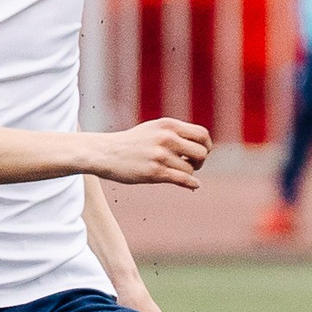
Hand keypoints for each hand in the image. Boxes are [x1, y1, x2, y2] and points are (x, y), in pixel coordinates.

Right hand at [89, 118, 210, 188]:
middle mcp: (166, 138)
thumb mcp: (154, 129)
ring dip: (187, 174)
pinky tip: (193, 186)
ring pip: (190, 169)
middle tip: (190, 165)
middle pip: (201, 152)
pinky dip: (191, 184)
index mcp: (168, 125)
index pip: (202, 135)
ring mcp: (160, 155)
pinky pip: (182, 179)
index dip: (206, 147)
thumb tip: (203, 147)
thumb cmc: (131, 143)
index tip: (199, 154)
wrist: (105, 153)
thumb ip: (176, 134)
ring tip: (176, 173)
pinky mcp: (154, 172)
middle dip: (200, 162)